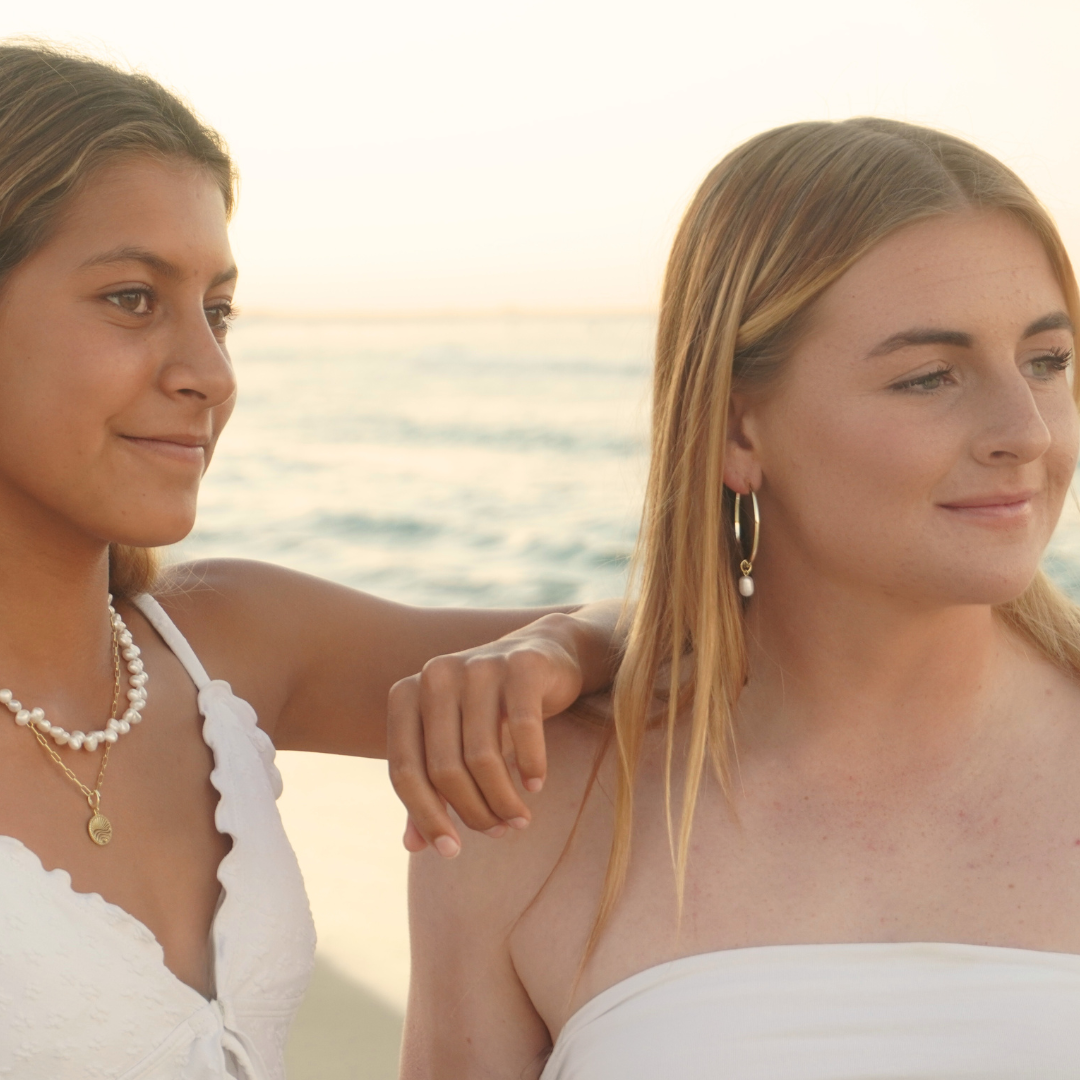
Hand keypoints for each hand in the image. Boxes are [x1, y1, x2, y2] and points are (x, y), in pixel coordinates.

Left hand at [387, 605, 619, 855]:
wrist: (546, 652)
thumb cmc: (491, 708)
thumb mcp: (455, 744)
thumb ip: (431, 788)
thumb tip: (414, 846)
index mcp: (407, 694)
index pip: (405, 770)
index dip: (426, 817)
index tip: (451, 851)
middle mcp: (436, 676)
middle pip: (444, 769)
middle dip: (474, 812)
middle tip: (500, 832)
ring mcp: (478, 667)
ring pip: (482, 756)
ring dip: (503, 800)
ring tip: (520, 819)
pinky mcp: (521, 665)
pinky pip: (522, 729)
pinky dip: (531, 765)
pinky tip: (536, 785)